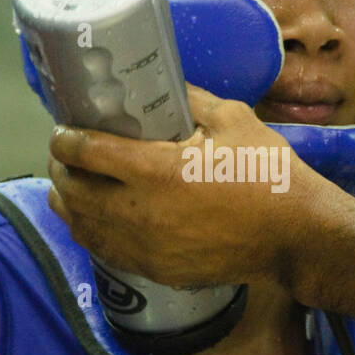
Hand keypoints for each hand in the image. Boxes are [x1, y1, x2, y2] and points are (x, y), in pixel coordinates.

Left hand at [47, 84, 338, 289]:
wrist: (293, 237)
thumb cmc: (268, 174)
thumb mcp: (233, 120)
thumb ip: (191, 100)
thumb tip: (164, 86)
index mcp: (155, 170)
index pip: (85, 152)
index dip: (64, 138)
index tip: (64, 129)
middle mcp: (139, 212)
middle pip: (72, 191)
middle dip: (61, 169)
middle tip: (65, 154)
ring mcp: (143, 247)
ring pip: (80, 226)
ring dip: (68, 202)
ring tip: (70, 185)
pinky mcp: (153, 269)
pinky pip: (103, 250)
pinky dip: (90, 231)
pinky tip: (95, 218)